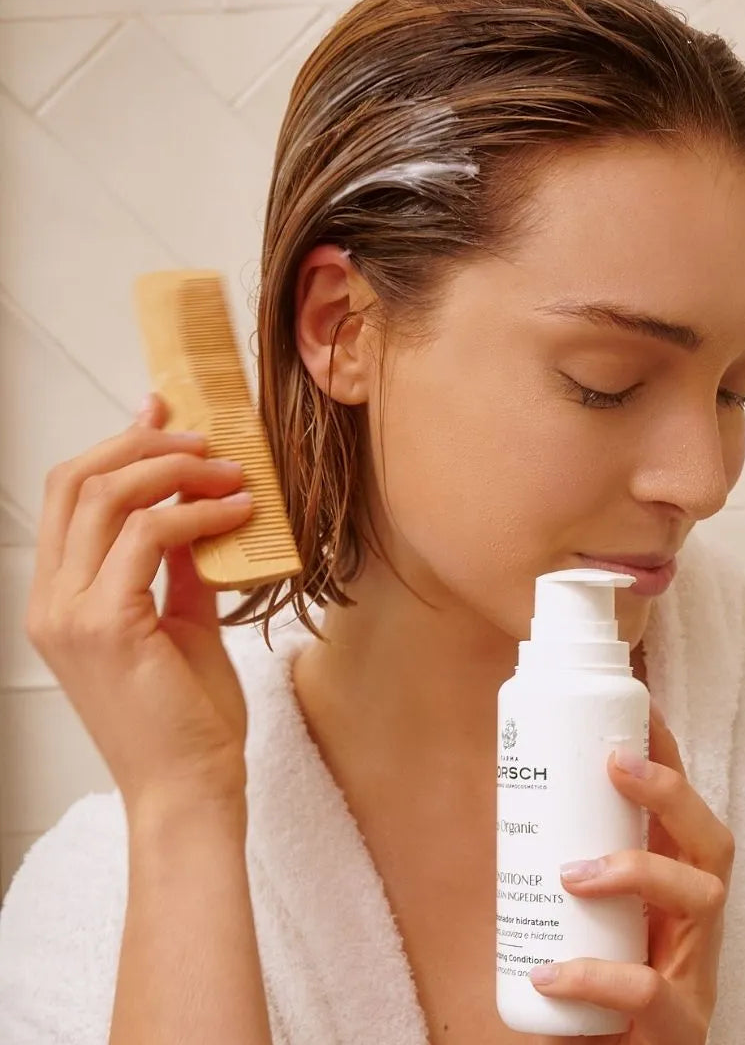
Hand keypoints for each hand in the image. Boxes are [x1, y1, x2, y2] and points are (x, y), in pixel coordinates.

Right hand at [24, 393, 256, 813]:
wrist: (189, 787)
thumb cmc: (187, 715)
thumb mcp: (181, 622)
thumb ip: (178, 566)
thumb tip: (195, 507)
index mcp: (60, 599)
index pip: (70, 496)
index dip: (117, 446)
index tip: (165, 415)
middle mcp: (50, 601)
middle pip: (76, 481)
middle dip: (142, 444)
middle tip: (203, 439)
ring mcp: (70, 613)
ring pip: (105, 497)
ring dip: (173, 471)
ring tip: (230, 471)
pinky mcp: (107, 625)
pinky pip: (146, 538)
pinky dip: (194, 514)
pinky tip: (237, 512)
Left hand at [530, 701, 732, 1043]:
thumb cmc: (592, 988)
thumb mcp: (582, 915)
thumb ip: (559, 862)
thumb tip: (505, 795)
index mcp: (673, 886)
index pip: (682, 808)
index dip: (666, 754)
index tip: (635, 706)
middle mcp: (696, 920)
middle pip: (713, 841)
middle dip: (671, 791)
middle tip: (614, 764)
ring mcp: (696, 972)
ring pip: (700, 899)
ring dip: (635, 869)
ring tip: (571, 873)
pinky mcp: (680, 1029)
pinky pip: (649, 993)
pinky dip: (597, 975)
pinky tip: (551, 971)